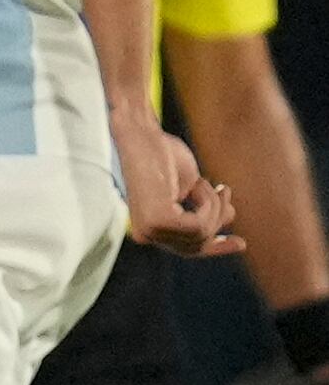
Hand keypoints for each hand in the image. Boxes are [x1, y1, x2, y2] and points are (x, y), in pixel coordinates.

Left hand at [114, 112, 239, 257]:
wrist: (143, 135)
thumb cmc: (164, 155)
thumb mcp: (191, 186)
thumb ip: (205, 207)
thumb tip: (231, 217)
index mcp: (149, 229)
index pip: (188, 249)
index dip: (215, 248)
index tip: (241, 244)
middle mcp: (144, 235)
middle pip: (199, 243)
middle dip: (218, 216)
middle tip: (224, 189)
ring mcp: (148, 231)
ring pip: (202, 234)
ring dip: (213, 204)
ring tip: (203, 182)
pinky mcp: (156, 221)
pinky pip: (199, 224)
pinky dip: (208, 202)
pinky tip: (197, 184)